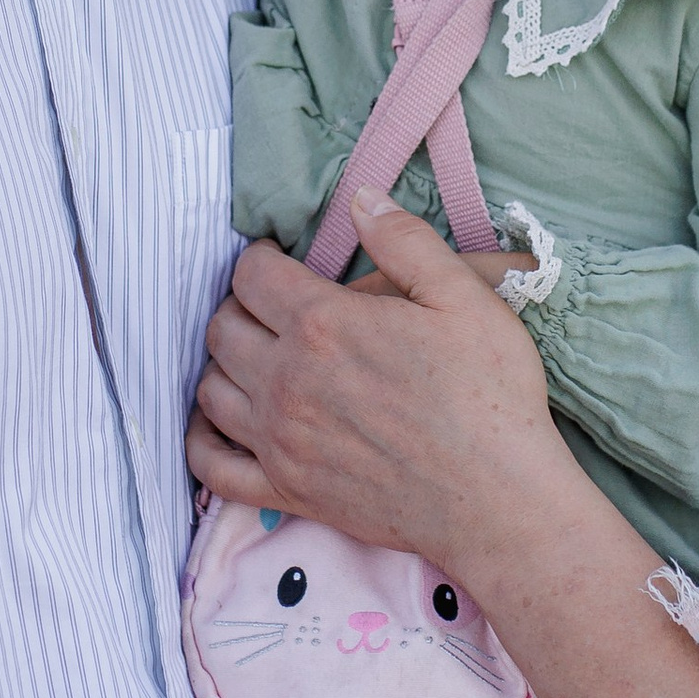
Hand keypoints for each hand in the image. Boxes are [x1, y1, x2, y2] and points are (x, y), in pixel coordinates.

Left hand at [189, 196, 570, 574]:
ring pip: (210, 389)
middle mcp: (286, 380)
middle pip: (222, 329)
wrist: (496, 499)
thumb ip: (405, 241)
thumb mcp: (463, 298)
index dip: (260, 258)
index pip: (252, 275)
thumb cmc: (489, 395)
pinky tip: (218, 423)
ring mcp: (279, 440)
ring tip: (252, 357)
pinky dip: (202, 438)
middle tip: (268, 307)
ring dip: (222, 364)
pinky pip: (211, 465)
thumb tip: (360, 199)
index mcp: (322, 324)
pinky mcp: (286, 491)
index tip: (278, 262)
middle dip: (238, 307)